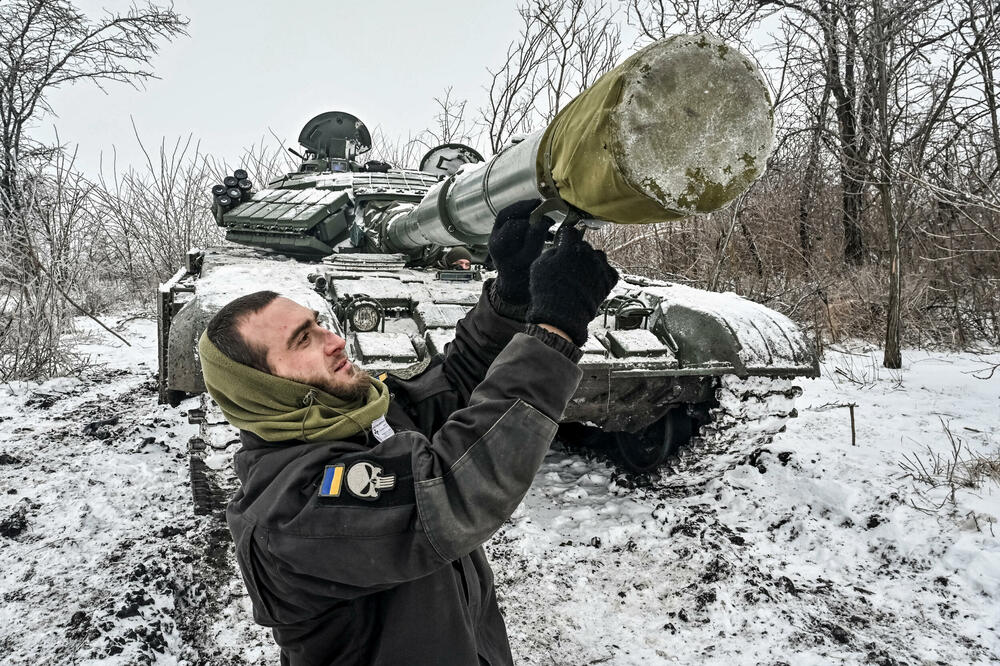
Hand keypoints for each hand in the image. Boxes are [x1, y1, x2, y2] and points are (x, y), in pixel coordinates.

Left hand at [488, 199, 547, 304]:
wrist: (514, 281)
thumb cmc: (522, 273)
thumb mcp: (530, 258)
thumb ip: (535, 240)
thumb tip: (542, 221)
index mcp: (498, 245)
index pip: (511, 226)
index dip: (528, 221)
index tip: (544, 221)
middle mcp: (493, 237)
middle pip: (505, 215)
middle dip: (523, 207)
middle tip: (539, 202)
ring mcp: (495, 233)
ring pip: (506, 214)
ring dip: (522, 207)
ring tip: (538, 204)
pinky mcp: (501, 231)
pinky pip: (510, 216)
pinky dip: (522, 212)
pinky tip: (535, 211)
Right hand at [527, 226, 618, 346]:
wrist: (562, 316)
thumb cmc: (548, 292)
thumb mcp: (538, 266)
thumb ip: (550, 251)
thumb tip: (559, 247)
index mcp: (570, 247)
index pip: (570, 231)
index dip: (565, 236)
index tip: (563, 242)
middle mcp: (588, 254)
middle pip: (584, 245)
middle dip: (577, 252)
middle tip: (569, 265)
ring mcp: (600, 267)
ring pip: (598, 256)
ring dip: (591, 261)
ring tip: (582, 274)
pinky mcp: (608, 280)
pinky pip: (608, 270)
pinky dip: (602, 274)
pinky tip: (592, 281)